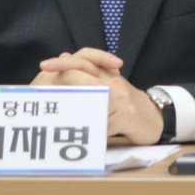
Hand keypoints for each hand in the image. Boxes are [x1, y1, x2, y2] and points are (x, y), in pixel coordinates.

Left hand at [30, 47, 164, 143]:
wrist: (153, 117)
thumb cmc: (124, 104)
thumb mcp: (107, 86)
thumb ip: (87, 74)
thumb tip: (64, 56)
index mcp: (106, 74)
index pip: (85, 59)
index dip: (64, 62)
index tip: (44, 65)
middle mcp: (113, 82)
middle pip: (85, 73)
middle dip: (63, 79)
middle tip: (42, 87)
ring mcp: (121, 98)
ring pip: (90, 100)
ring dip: (73, 109)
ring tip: (57, 117)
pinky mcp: (127, 116)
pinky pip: (102, 124)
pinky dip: (91, 131)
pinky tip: (81, 138)